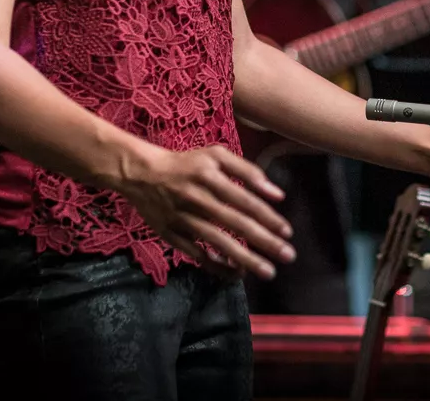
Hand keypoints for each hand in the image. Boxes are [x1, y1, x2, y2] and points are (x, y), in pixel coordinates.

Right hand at [118, 143, 295, 279]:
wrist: (141, 173)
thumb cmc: (187, 163)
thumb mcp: (215, 155)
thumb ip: (248, 170)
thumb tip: (277, 193)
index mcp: (210, 176)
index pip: (245, 200)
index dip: (267, 217)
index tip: (287, 232)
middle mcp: (197, 198)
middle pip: (235, 223)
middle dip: (264, 241)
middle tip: (288, 256)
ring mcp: (183, 219)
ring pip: (218, 242)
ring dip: (244, 259)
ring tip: (268, 272)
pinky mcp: (171, 235)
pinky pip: (197, 254)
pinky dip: (216, 265)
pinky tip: (236, 273)